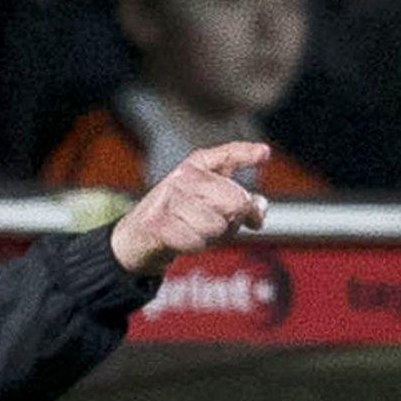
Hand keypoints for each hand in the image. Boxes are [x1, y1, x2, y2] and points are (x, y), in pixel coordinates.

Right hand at [109, 142, 270, 275]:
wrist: (137, 237)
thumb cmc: (180, 217)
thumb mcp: (210, 202)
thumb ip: (241, 201)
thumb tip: (260, 210)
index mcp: (196, 166)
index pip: (228, 155)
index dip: (247, 154)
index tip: (264, 154)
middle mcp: (183, 177)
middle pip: (235, 201)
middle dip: (234, 221)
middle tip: (217, 223)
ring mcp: (170, 199)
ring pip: (217, 225)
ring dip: (212, 237)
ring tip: (195, 230)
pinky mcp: (159, 224)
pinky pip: (197, 242)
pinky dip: (195, 246)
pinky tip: (182, 238)